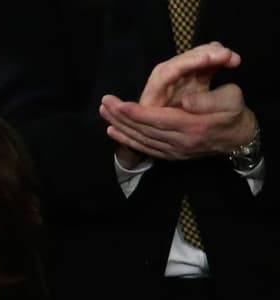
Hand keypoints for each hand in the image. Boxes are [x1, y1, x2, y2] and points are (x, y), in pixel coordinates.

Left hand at [99, 42, 256, 161]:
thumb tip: (184, 101)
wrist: (239, 139)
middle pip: (144, 130)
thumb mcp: (231, 99)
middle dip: (121, 117)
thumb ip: (207, 100)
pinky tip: (113, 131)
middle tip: (104, 103)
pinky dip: (127, 140)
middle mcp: (179, 142)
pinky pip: (145, 148)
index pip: (158, 120)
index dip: (137, 112)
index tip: (119, 103)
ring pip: (141, 140)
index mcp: (193, 126)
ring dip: (120, 127)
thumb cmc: (234, 114)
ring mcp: (173, 151)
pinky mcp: (170, 155)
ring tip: (104, 114)